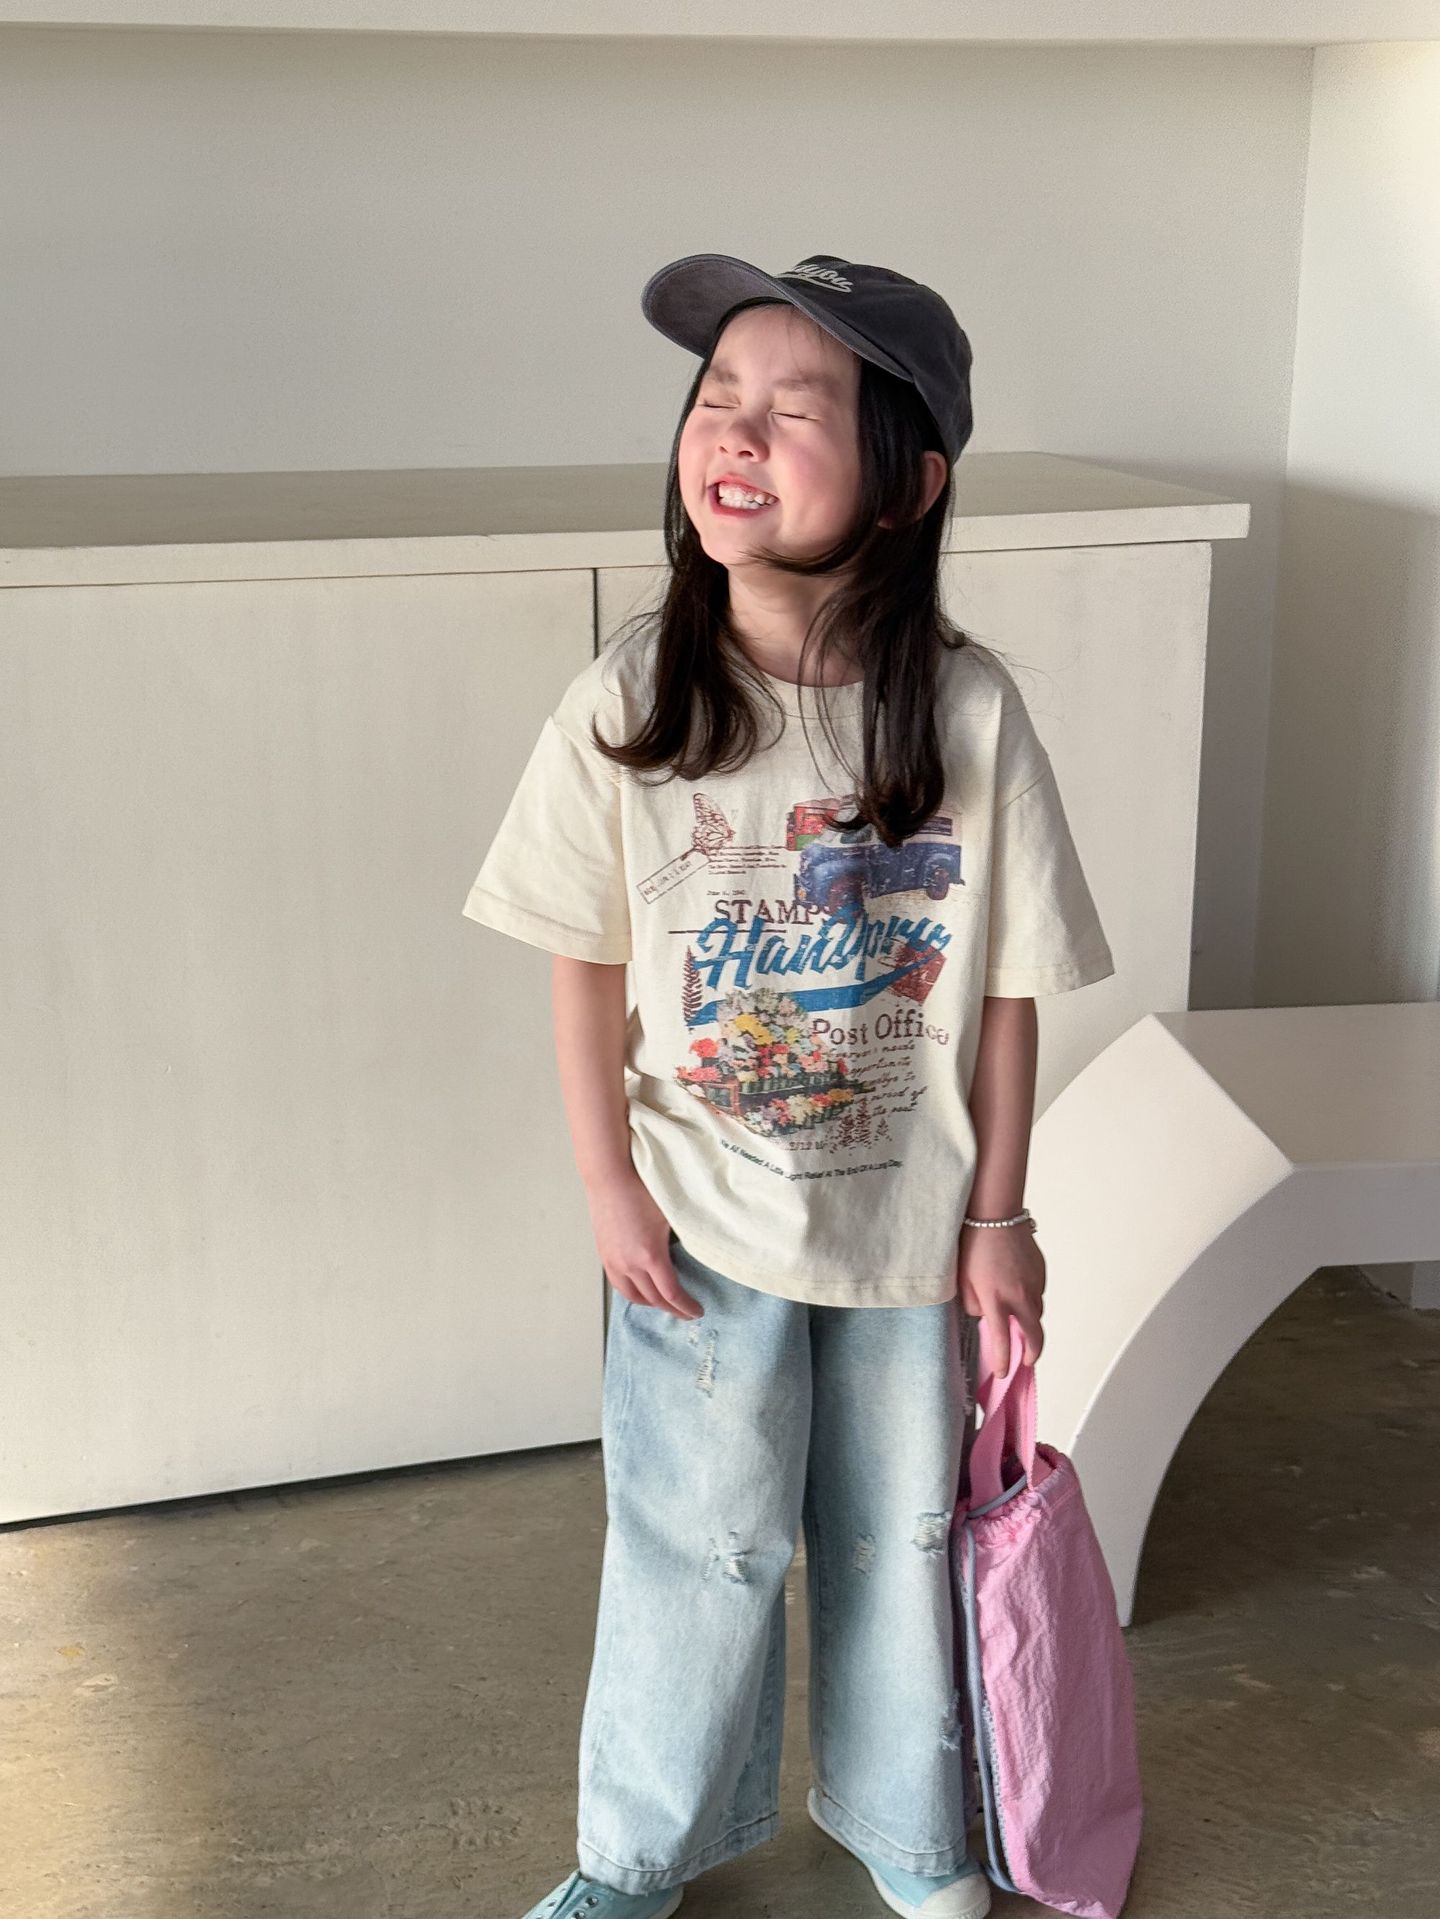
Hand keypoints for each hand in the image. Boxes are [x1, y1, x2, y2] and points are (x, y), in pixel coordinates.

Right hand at [585, 1172, 703, 1320]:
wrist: (610, 1177)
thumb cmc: (641, 1190)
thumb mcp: (671, 1216)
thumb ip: (682, 1240)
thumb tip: (695, 1254)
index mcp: (651, 1256)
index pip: (671, 1294)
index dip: (686, 1307)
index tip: (697, 1312)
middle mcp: (630, 1265)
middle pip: (654, 1299)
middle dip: (673, 1309)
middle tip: (686, 1312)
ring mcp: (614, 1262)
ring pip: (634, 1296)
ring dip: (651, 1303)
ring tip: (665, 1303)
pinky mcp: (605, 1256)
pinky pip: (619, 1285)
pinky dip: (633, 1293)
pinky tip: (641, 1290)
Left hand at [957, 1218, 1045, 1375]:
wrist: (995, 1215)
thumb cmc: (974, 1244)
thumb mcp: (963, 1280)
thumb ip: (974, 1305)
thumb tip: (985, 1315)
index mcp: (996, 1300)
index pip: (1001, 1341)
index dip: (1003, 1362)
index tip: (1003, 1373)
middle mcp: (1019, 1296)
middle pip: (1035, 1336)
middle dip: (1032, 1353)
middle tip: (1026, 1360)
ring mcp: (1033, 1284)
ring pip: (1037, 1313)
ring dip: (1030, 1324)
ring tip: (1019, 1326)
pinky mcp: (1040, 1272)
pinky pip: (1037, 1294)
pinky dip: (1030, 1300)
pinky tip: (1019, 1293)